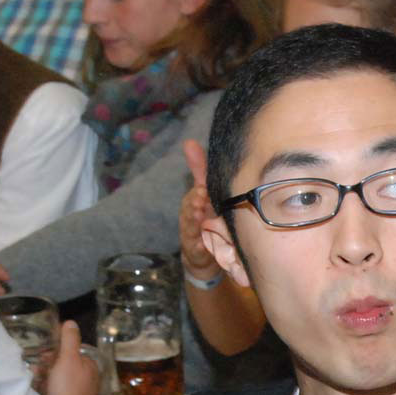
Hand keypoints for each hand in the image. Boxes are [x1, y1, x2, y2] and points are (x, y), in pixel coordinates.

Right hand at [42, 321, 99, 394]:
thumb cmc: (67, 388)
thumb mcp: (68, 359)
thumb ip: (70, 340)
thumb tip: (71, 322)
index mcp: (90, 366)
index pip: (72, 352)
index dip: (56, 352)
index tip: (43, 356)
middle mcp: (89, 379)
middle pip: (65, 366)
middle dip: (49, 365)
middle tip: (36, 369)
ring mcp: (82, 393)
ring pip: (61, 379)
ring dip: (46, 377)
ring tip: (35, 379)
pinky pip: (59, 393)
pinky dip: (49, 389)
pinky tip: (41, 391)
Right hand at [180, 139, 219, 280]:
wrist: (205, 251)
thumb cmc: (207, 215)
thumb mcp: (206, 192)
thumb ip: (199, 169)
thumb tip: (188, 142)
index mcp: (194, 202)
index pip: (194, 195)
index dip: (197, 193)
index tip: (202, 190)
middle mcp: (191, 218)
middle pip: (189, 213)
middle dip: (193, 208)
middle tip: (200, 202)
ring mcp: (193, 236)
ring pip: (192, 230)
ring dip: (195, 226)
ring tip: (200, 220)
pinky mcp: (196, 252)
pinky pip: (197, 249)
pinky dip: (199, 247)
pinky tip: (203, 244)